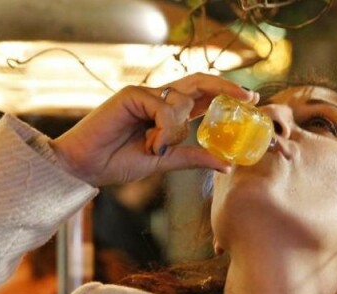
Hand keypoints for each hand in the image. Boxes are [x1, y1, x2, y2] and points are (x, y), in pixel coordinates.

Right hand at [51, 73, 257, 186]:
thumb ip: (193, 158)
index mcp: (166, 113)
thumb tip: (227, 164)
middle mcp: (157, 99)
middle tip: (249, 98)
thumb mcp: (165, 162)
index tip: (250, 101)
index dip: (226, 94)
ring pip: (181, 102)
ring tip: (154, 148)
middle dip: (225, 87)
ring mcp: (144, 94)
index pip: (202, 97)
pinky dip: (163, 127)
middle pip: (199, 83)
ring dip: (175, 129)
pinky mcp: (132, 94)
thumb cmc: (118, 163)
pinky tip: (148, 142)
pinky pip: (163, 107)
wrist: (86, 167)